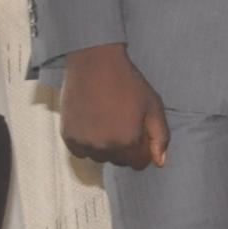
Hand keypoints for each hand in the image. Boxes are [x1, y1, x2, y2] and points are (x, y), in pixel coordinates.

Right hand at [60, 43, 168, 169]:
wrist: (95, 65)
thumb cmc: (128, 83)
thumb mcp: (153, 106)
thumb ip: (159, 136)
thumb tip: (160, 162)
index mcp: (128, 142)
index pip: (139, 163)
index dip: (143, 149)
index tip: (140, 133)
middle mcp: (104, 148)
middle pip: (119, 160)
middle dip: (125, 147)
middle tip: (123, 123)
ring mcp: (83, 144)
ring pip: (99, 157)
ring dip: (105, 146)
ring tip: (108, 121)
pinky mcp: (67, 137)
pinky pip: (81, 151)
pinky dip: (88, 143)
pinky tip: (93, 124)